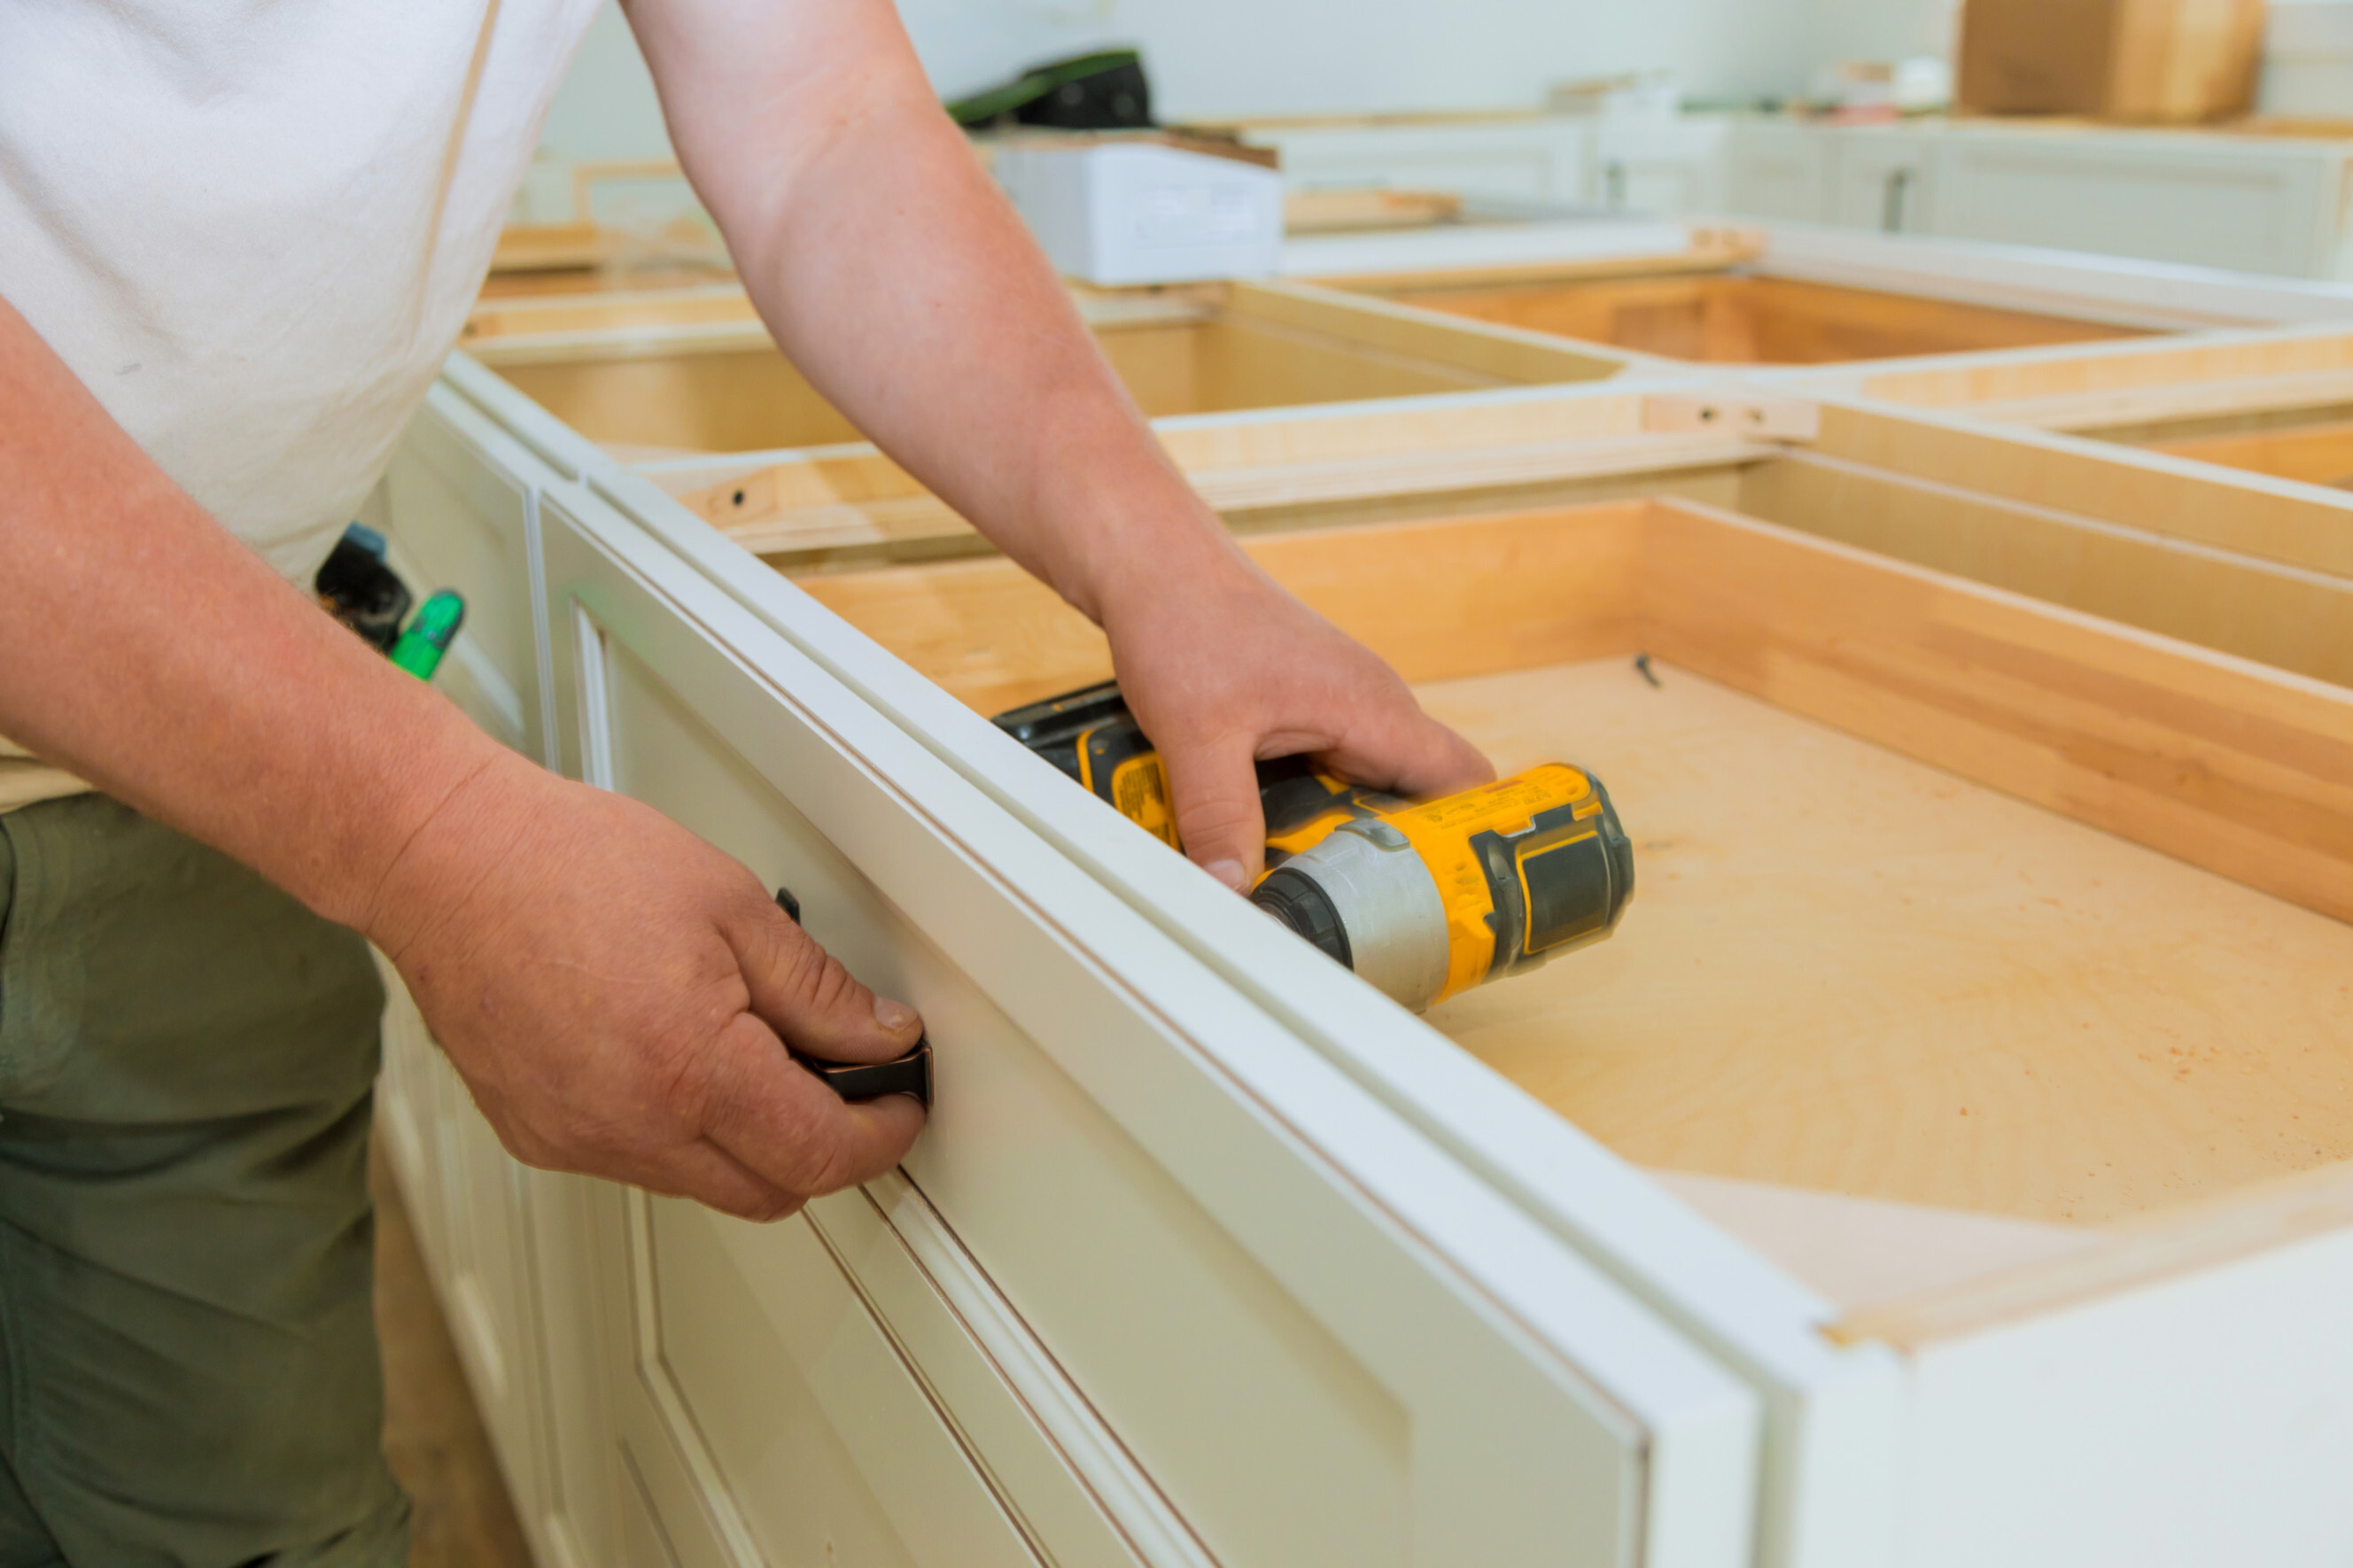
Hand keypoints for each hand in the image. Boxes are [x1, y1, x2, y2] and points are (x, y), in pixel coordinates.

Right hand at [364, 751, 923, 1220]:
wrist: (446, 864)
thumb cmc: (568, 865)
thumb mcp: (732, 905)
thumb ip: (818, 990)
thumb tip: (879, 1037)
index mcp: (691, 1068)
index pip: (821, 1153)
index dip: (882, 1135)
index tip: (901, 1107)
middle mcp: (630, 1126)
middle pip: (770, 1192)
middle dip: (824, 1148)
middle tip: (847, 1083)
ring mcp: (579, 1141)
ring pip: (705, 1185)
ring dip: (749, 1142)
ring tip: (752, 1051)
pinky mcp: (539, 1139)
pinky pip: (640, 1164)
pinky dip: (680, 1131)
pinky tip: (677, 1060)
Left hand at [1103, 536, 1493, 888]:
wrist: (1151, 563)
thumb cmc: (1187, 619)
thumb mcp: (1199, 735)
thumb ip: (1220, 817)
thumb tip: (1233, 892)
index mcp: (1373, 707)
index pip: (1465, 781)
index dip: (1470, 840)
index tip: (1449, 898)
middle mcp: (1370, 707)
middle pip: (1418, 800)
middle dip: (1397, 859)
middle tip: (1363, 919)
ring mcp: (1339, 708)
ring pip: (1367, 791)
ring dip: (1344, 837)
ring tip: (1315, 894)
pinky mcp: (1305, 711)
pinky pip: (1328, 775)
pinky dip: (1309, 812)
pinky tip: (1272, 844)